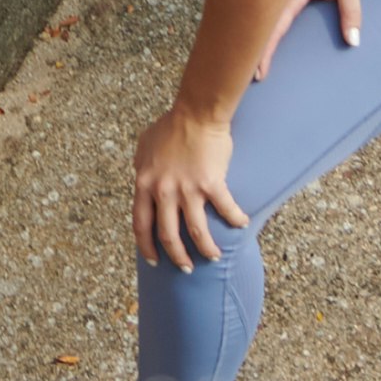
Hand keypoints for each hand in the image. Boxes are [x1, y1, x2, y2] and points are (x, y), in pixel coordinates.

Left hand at [131, 97, 244, 272]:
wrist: (196, 112)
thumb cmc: (171, 126)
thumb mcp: (144, 147)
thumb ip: (141, 167)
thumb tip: (139, 179)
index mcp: (145, 183)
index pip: (140, 224)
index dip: (146, 246)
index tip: (153, 260)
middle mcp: (163, 190)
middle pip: (167, 235)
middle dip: (177, 257)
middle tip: (185, 268)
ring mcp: (187, 189)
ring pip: (196, 231)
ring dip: (205, 249)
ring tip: (212, 257)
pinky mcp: (211, 184)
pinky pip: (225, 209)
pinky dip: (234, 219)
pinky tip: (241, 225)